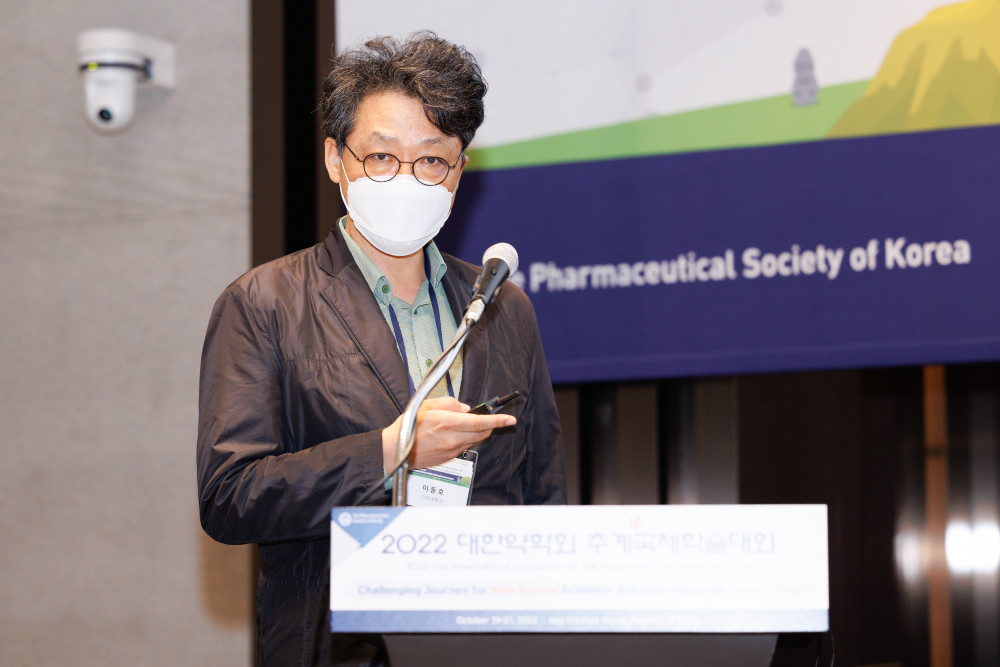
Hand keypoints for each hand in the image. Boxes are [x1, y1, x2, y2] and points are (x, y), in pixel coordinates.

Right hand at [382, 396, 514, 470]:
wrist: (396, 450)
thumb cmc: (409, 425)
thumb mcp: (427, 405)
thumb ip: (450, 403)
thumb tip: (466, 408)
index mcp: (448, 422)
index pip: (480, 422)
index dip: (498, 421)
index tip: (510, 419)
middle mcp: (453, 438)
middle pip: (483, 433)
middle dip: (490, 425)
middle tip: (486, 417)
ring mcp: (452, 450)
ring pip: (475, 440)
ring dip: (477, 432)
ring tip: (464, 424)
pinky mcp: (449, 458)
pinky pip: (465, 447)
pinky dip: (466, 439)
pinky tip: (454, 434)